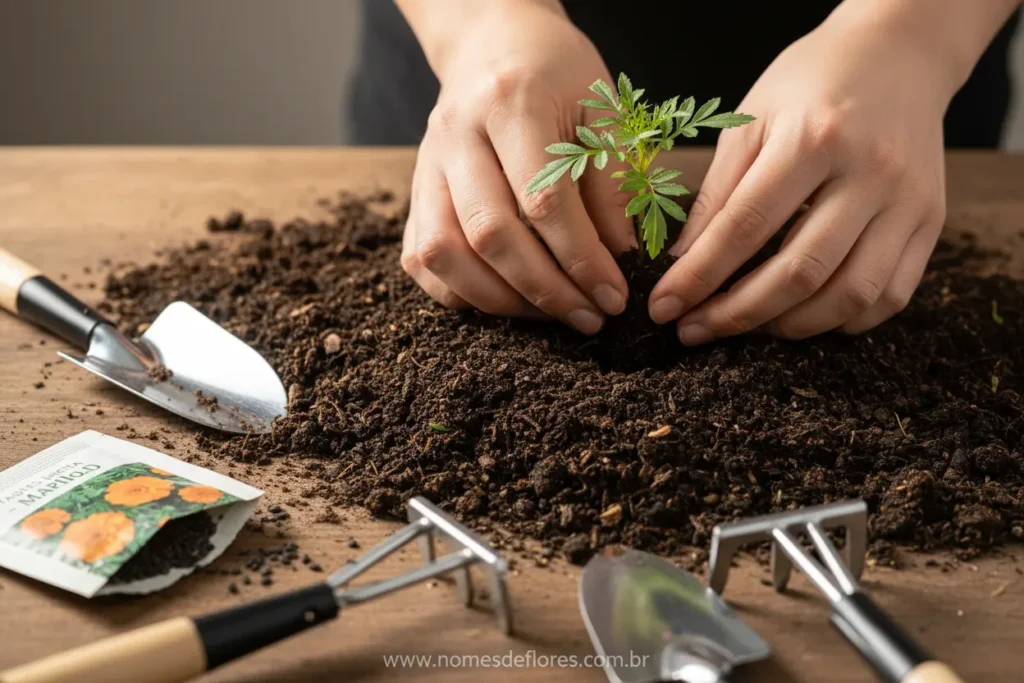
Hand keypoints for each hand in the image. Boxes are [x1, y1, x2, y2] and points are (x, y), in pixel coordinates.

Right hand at [400, 0, 632, 333]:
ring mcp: (425, 166)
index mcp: (509, 103)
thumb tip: (620, 260)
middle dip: (545, 290)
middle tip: (588, 317)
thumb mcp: (602, 110)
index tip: (614, 296)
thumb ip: (613, 182)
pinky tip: (505, 299)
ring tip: (548, 314)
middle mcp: (455, 135)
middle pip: (489, 234)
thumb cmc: (556, 74)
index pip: (542, 200)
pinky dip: (460, 293)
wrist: (492, 42)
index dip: (582, 259)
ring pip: (443, 254)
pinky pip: (420, 260)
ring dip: (499, 300)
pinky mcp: (413, 192)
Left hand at [647, 4, 961, 343]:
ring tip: (746, 326)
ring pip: (849, 296)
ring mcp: (908, 202)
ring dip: (787, 327)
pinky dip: (841, 320)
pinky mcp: (930, 222)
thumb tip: (681, 263)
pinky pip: (889, 296)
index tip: (664, 307)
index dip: (699, 277)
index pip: (745, 228)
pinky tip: (802, 315)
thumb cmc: (811, 84)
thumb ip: (716, 195)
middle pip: (799, 272)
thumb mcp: (750, 122)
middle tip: (695, 330)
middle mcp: (869, 173)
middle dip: (737, 315)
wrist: (898, 54)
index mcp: (814, 138)